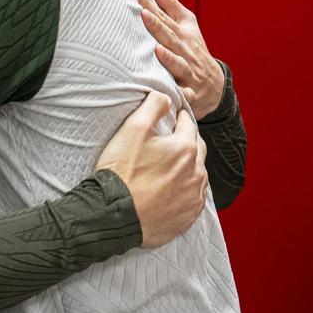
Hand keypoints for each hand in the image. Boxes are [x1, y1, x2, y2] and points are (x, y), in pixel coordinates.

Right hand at [96, 91, 207, 246]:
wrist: (113, 215)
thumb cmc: (121, 172)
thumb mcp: (132, 129)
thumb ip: (153, 106)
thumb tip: (166, 96)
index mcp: (185, 148)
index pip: (188, 124)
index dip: (178, 118)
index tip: (171, 117)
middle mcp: (196, 173)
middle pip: (197, 148)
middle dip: (187, 140)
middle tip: (170, 140)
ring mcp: (193, 197)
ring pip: (199, 173)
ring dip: (189, 166)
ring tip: (170, 165)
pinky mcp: (188, 216)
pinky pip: (195, 197)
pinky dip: (187, 189)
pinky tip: (172, 188)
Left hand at [137, 0, 224, 119]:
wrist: (215, 86)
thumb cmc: (194, 51)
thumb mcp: (187, 25)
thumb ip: (169, 5)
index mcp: (182, 34)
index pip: (164, 18)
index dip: (151, 6)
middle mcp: (185, 51)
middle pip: (170, 38)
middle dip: (157, 26)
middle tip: (143, 13)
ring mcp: (188, 72)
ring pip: (178, 64)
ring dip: (168, 57)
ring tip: (157, 48)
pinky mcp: (190, 93)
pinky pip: (183, 94)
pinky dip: (178, 92)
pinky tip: (170, 89)